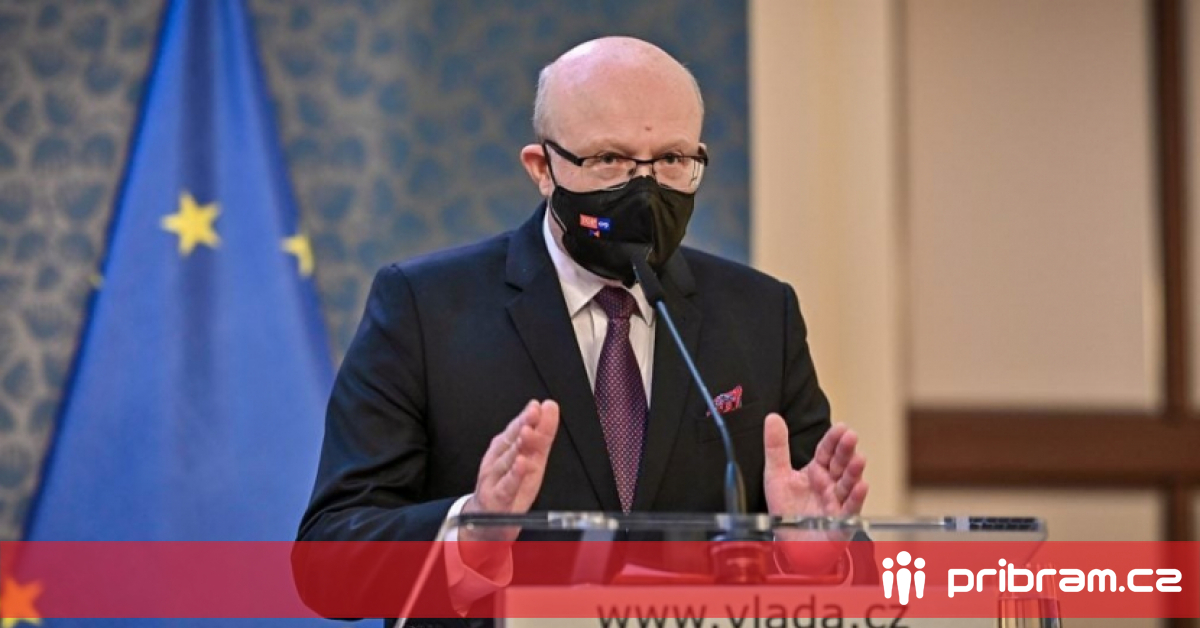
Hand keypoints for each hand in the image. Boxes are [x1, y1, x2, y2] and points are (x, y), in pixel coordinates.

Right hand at [458, 400, 559, 573]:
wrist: (488, 523)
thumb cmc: (510, 488)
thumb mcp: (530, 461)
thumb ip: (541, 435)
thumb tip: (549, 406)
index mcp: (506, 449)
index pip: (519, 429)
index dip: (530, 417)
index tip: (543, 405)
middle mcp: (497, 460)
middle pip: (511, 441)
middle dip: (523, 425)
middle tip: (534, 411)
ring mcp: (493, 480)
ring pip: (507, 460)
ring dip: (517, 446)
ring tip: (528, 432)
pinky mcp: (495, 500)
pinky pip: (506, 486)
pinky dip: (514, 475)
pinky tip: (522, 464)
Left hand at [763, 414, 867, 572]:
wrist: (790, 545)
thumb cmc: (787, 511)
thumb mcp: (775, 475)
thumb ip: (776, 447)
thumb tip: (772, 417)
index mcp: (817, 471)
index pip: (826, 451)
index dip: (833, 440)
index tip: (841, 427)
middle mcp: (830, 485)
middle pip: (840, 464)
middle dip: (846, 450)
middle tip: (851, 436)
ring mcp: (837, 503)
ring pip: (848, 485)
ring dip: (854, 472)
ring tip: (859, 458)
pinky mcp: (840, 523)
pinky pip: (849, 510)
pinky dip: (856, 499)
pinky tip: (861, 486)